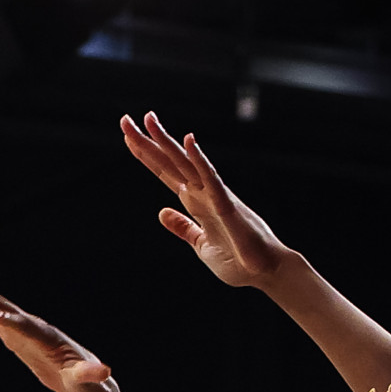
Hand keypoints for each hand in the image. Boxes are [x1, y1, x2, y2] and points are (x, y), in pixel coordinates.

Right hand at [0, 272, 112, 391]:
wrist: (82, 376)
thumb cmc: (84, 379)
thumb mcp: (88, 379)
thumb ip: (91, 375)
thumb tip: (104, 373)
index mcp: (46, 337)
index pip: (26, 327)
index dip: (11, 323)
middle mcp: (30, 324)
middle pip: (1, 305)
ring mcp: (18, 325)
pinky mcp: (10, 332)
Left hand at [118, 114, 293, 288]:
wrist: (265, 271)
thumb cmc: (238, 260)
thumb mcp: (200, 244)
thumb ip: (183, 227)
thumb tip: (161, 212)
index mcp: (196, 202)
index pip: (165, 173)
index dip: (146, 156)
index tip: (128, 137)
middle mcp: (203, 192)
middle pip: (170, 162)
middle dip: (147, 142)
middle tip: (124, 120)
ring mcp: (215, 196)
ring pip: (186, 163)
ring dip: (167, 142)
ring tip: (149, 120)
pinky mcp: (227, 205)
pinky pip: (212, 179)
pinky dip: (200, 161)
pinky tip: (189, 141)